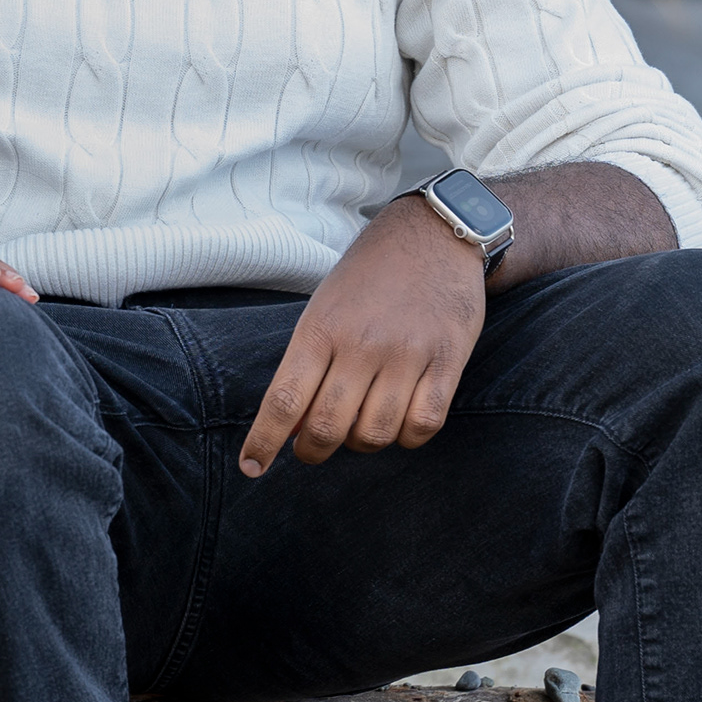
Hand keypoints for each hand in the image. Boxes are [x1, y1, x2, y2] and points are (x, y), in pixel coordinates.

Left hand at [239, 197, 486, 476]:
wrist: (434, 234)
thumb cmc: (370, 276)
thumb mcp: (324, 306)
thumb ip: (308, 363)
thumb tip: (291, 425)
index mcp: (321, 328)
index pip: (285, 400)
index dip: (264, 441)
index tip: (252, 467)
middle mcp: (362, 344)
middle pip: (327, 428)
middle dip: (312, 450)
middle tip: (311, 447)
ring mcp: (407, 354)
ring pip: (375, 434)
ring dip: (361, 443)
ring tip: (359, 425)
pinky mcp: (448, 360)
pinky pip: (423, 425)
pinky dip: (407, 436)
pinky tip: (400, 421)